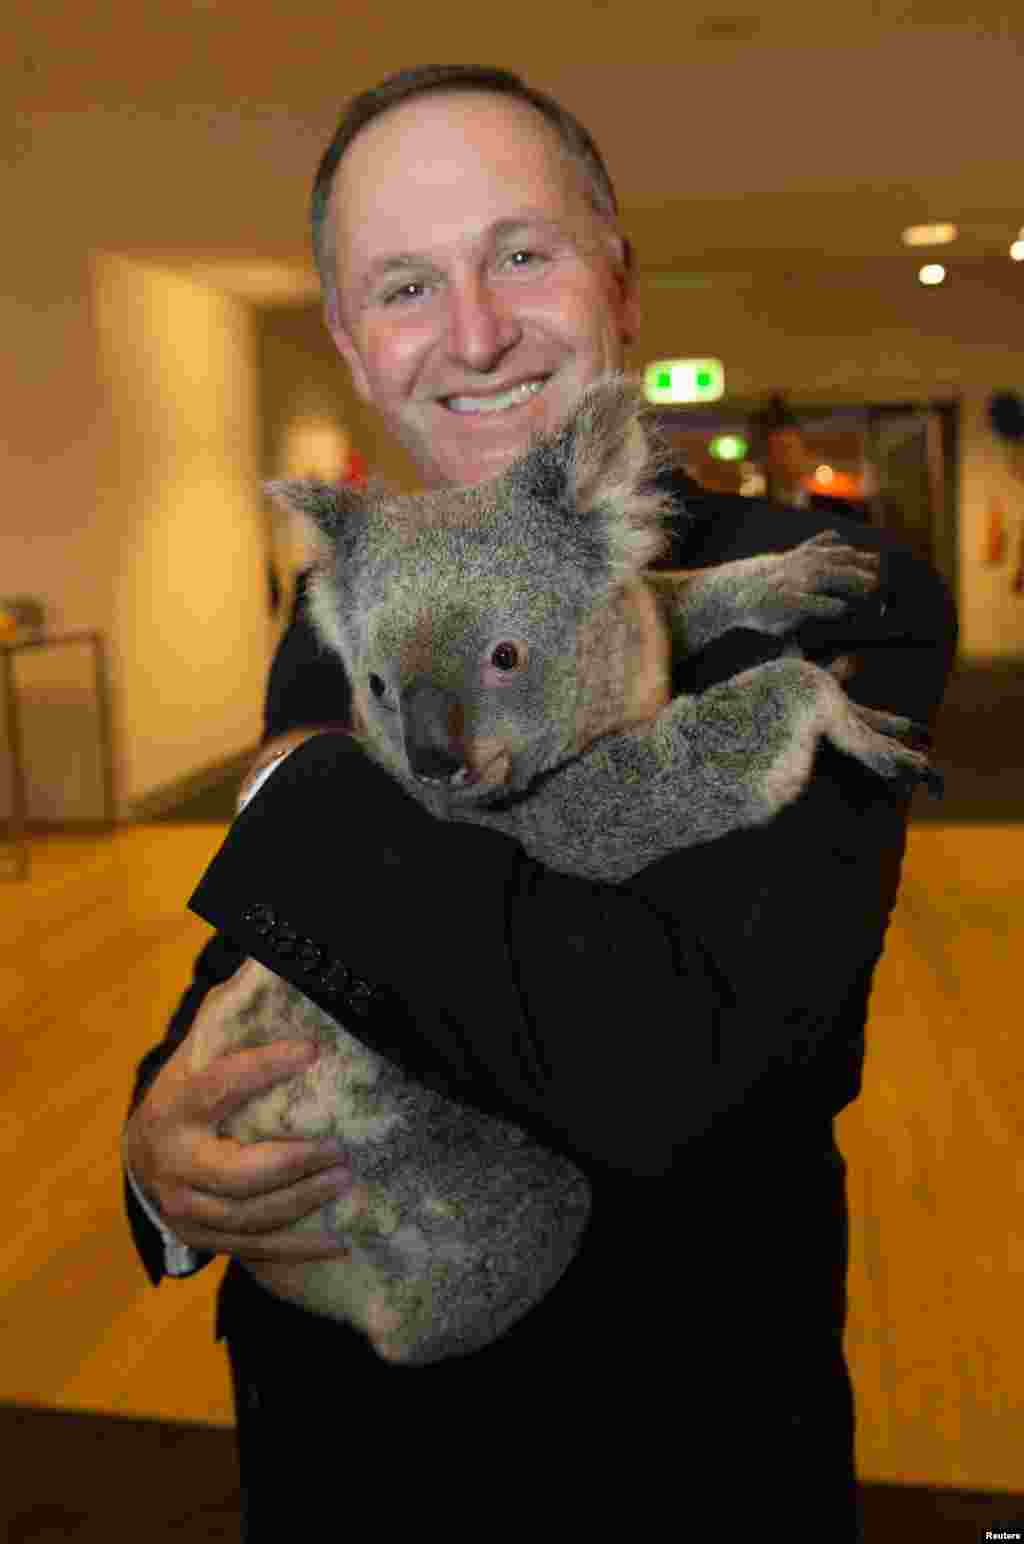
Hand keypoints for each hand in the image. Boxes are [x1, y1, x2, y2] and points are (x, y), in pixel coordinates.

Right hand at [123, 965, 356, 1264]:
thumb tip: (273, 962)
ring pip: (250, 1216)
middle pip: (237, 1173)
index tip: (311, 1051)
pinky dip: (300, 1247)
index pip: (218, 1086)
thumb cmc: (188, 1095)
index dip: (263, 1069)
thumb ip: (230, 1018)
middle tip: (340, 1146)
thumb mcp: (197, 1054)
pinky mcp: (205, 1239)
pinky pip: (257, 1250)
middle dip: (293, 1162)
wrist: (145, 1159)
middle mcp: (175, 1164)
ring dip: (303, 1201)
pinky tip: (340, 1240)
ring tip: (347, 1178)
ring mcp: (187, 1208)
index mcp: (175, 1109)